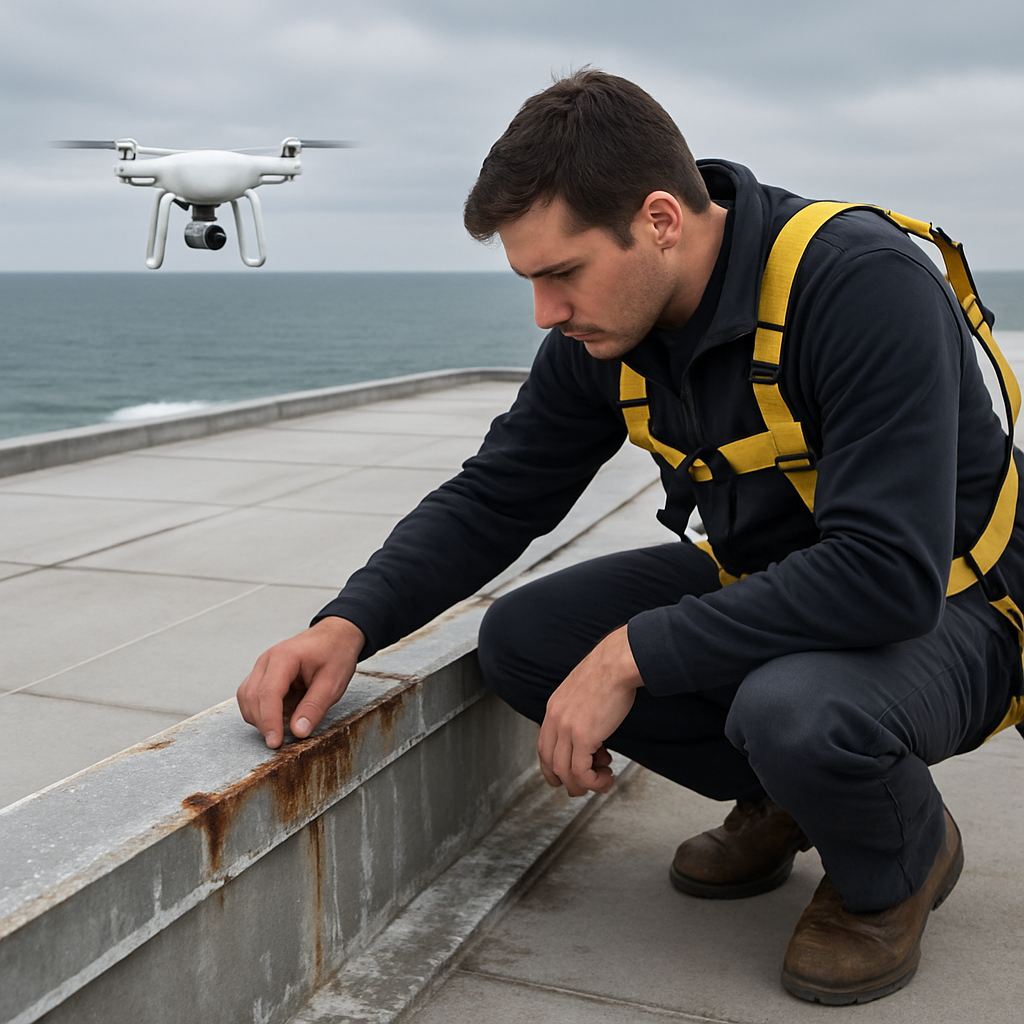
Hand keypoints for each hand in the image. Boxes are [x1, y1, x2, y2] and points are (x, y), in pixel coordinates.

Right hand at [236, 616, 364, 747]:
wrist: (336, 635)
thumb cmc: (335, 653)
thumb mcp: (333, 682)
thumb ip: (314, 707)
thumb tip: (298, 732)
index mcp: (284, 657)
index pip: (268, 693)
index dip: (269, 721)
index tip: (275, 743)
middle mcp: (267, 661)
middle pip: (251, 697)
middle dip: (263, 723)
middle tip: (280, 742)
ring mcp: (263, 667)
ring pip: (247, 699)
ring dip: (260, 718)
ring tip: (284, 728)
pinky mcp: (264, 675)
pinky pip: (254, 697)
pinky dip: (263, 712)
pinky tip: (282, 717)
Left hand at [537, 625, 642, 796]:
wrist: (617, 663)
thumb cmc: (608, 672)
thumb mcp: (583, 690)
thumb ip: (580, 709)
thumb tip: (592, 728)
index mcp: (554, 707)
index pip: (543, 746)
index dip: (552, 766)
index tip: (566, 773)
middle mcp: (556, 719)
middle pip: (550, 762)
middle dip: (566, 780)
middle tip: (583, 785)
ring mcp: (567, 728)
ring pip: (565, 771)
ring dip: (584, 784)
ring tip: (602, 782)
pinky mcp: (584, 735)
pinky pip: (582, 770)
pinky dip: (593, 781)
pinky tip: (606, 777)